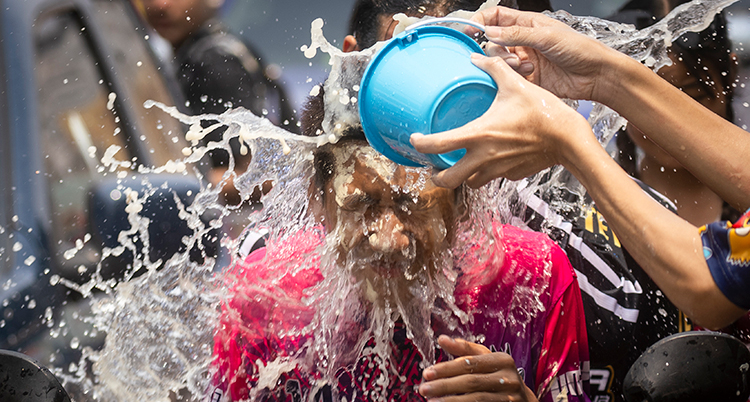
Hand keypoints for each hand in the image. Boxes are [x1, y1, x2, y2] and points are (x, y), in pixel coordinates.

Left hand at [410, 52, 592, 188]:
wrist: (568, 138)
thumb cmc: (542, 111)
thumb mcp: (515, 84)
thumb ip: (492, 69)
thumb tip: (477, 57)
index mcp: (478, 135)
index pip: (438, 145)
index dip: (420, 144)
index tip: (415, 140)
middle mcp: (483, 157)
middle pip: (448, 181)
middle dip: (438, 177)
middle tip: (435, 169)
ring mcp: (498, 169)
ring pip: (471, 182)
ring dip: (464, 176)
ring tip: (463, 165)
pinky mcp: (512, 175)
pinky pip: (495, 177)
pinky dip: (490, 172)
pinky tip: (495, 160)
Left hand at [418, 335, 537, 401]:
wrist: (524, 400)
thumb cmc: (499, 375)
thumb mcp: (486, 358)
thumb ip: (464, 349)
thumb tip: (441, 338)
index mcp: (502, 360)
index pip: (469, 363)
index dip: (447, 368)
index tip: (427, 373)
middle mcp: (509, 378)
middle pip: (471, 382)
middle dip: (444, 385)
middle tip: (423, 388)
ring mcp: (510, 397)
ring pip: (476, 399)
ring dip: (451, 401)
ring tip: (431, 401)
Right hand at [469, 6, 623, 103]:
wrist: (596, 75)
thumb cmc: (579, 49)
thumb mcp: (546, 36)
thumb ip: (515, 34)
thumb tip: (489, 32)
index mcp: (527, 24)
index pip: (494, 18)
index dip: (479, 23)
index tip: (469, 32)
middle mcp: (522, 41)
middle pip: (492, 43)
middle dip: (497, 51)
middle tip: (511, 58)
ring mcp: (524, 60)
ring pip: (499, 62)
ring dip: (507, 65)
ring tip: (526, 68)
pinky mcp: (527, 79)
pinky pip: (508, 78)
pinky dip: (513, 77)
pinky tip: (530, 75)